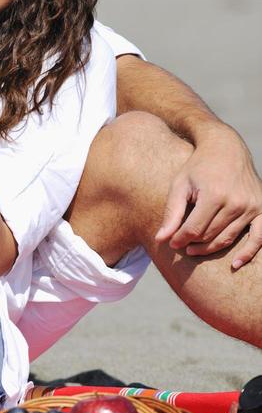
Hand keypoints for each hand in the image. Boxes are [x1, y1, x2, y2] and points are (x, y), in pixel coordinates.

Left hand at [156, 124, 261, 268]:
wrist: (226, 148)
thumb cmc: (198, 167)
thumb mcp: (180, 185)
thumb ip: (171, 213)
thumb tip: (161, 239)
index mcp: (214, 195)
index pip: (194, 230)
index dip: (180, 240)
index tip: (172, 243)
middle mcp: (236, 202)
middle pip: (210, 236)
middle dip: (193, 243)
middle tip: (182, 244)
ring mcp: (251, 206)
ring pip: (227, 239)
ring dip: (209, 248)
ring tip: (194, 249)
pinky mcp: (261, 208)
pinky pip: (258, 237)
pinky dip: (248, 253)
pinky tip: (235, 264)